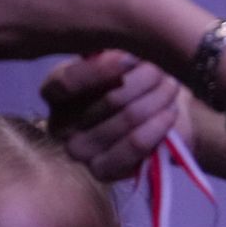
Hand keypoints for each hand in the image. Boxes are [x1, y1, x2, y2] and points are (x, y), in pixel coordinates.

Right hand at [44, 52, 192, 179]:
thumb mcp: (121, 60)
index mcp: (54, 92)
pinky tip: (169, 113)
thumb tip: (119, 55)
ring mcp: (79, 152)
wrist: (163, 114)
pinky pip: (135, 145)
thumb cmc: (136, 80)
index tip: (132, 58)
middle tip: (162, 72)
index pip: (67, 82)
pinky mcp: (102, 171)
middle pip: (110, 98)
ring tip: (170, 88)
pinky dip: (158, 125)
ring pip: (128, 117)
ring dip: (158, 98)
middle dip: (146, 79)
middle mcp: (59, 125)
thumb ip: (111, 55)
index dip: (101, 69)